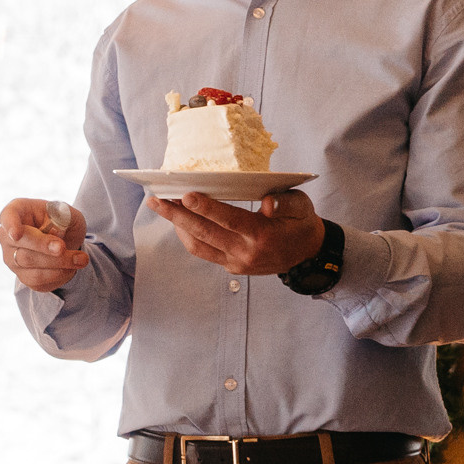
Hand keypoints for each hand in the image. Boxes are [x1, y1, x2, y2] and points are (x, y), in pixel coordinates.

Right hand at [0, 198, 88, 290]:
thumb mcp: (68, 213)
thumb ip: (63, 217)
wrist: (67, 243)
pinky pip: (38, 279)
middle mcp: (7, 236)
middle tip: (62, 248)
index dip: (10, 225)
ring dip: (58, 262)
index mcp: (17, 212)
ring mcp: (11, 258)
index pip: (7, 216)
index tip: (16, 234)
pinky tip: (71, 267)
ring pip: (29, 264)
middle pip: (20, 244)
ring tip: (81, 258)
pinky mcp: (22, 277)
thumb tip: (54, 233)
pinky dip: (59, 274)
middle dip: (43, 246)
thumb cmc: (62, 222)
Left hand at [146, 188, 324, 275]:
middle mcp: (245, 252)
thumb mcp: (302, 207)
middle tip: (156, 200)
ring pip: (198, 245)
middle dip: (177, 216)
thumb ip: (286, 202)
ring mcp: (236, 262)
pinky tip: (178, 221)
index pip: (229, 219)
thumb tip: (268, 202)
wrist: (306, 254)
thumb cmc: (301, 223)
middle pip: (204, 233)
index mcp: (262, 235)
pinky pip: (203, 252)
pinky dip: (188, 236)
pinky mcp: (231, 267)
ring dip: (177, 226)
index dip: (206, 208)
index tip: (185, 196)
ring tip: (162, 207)